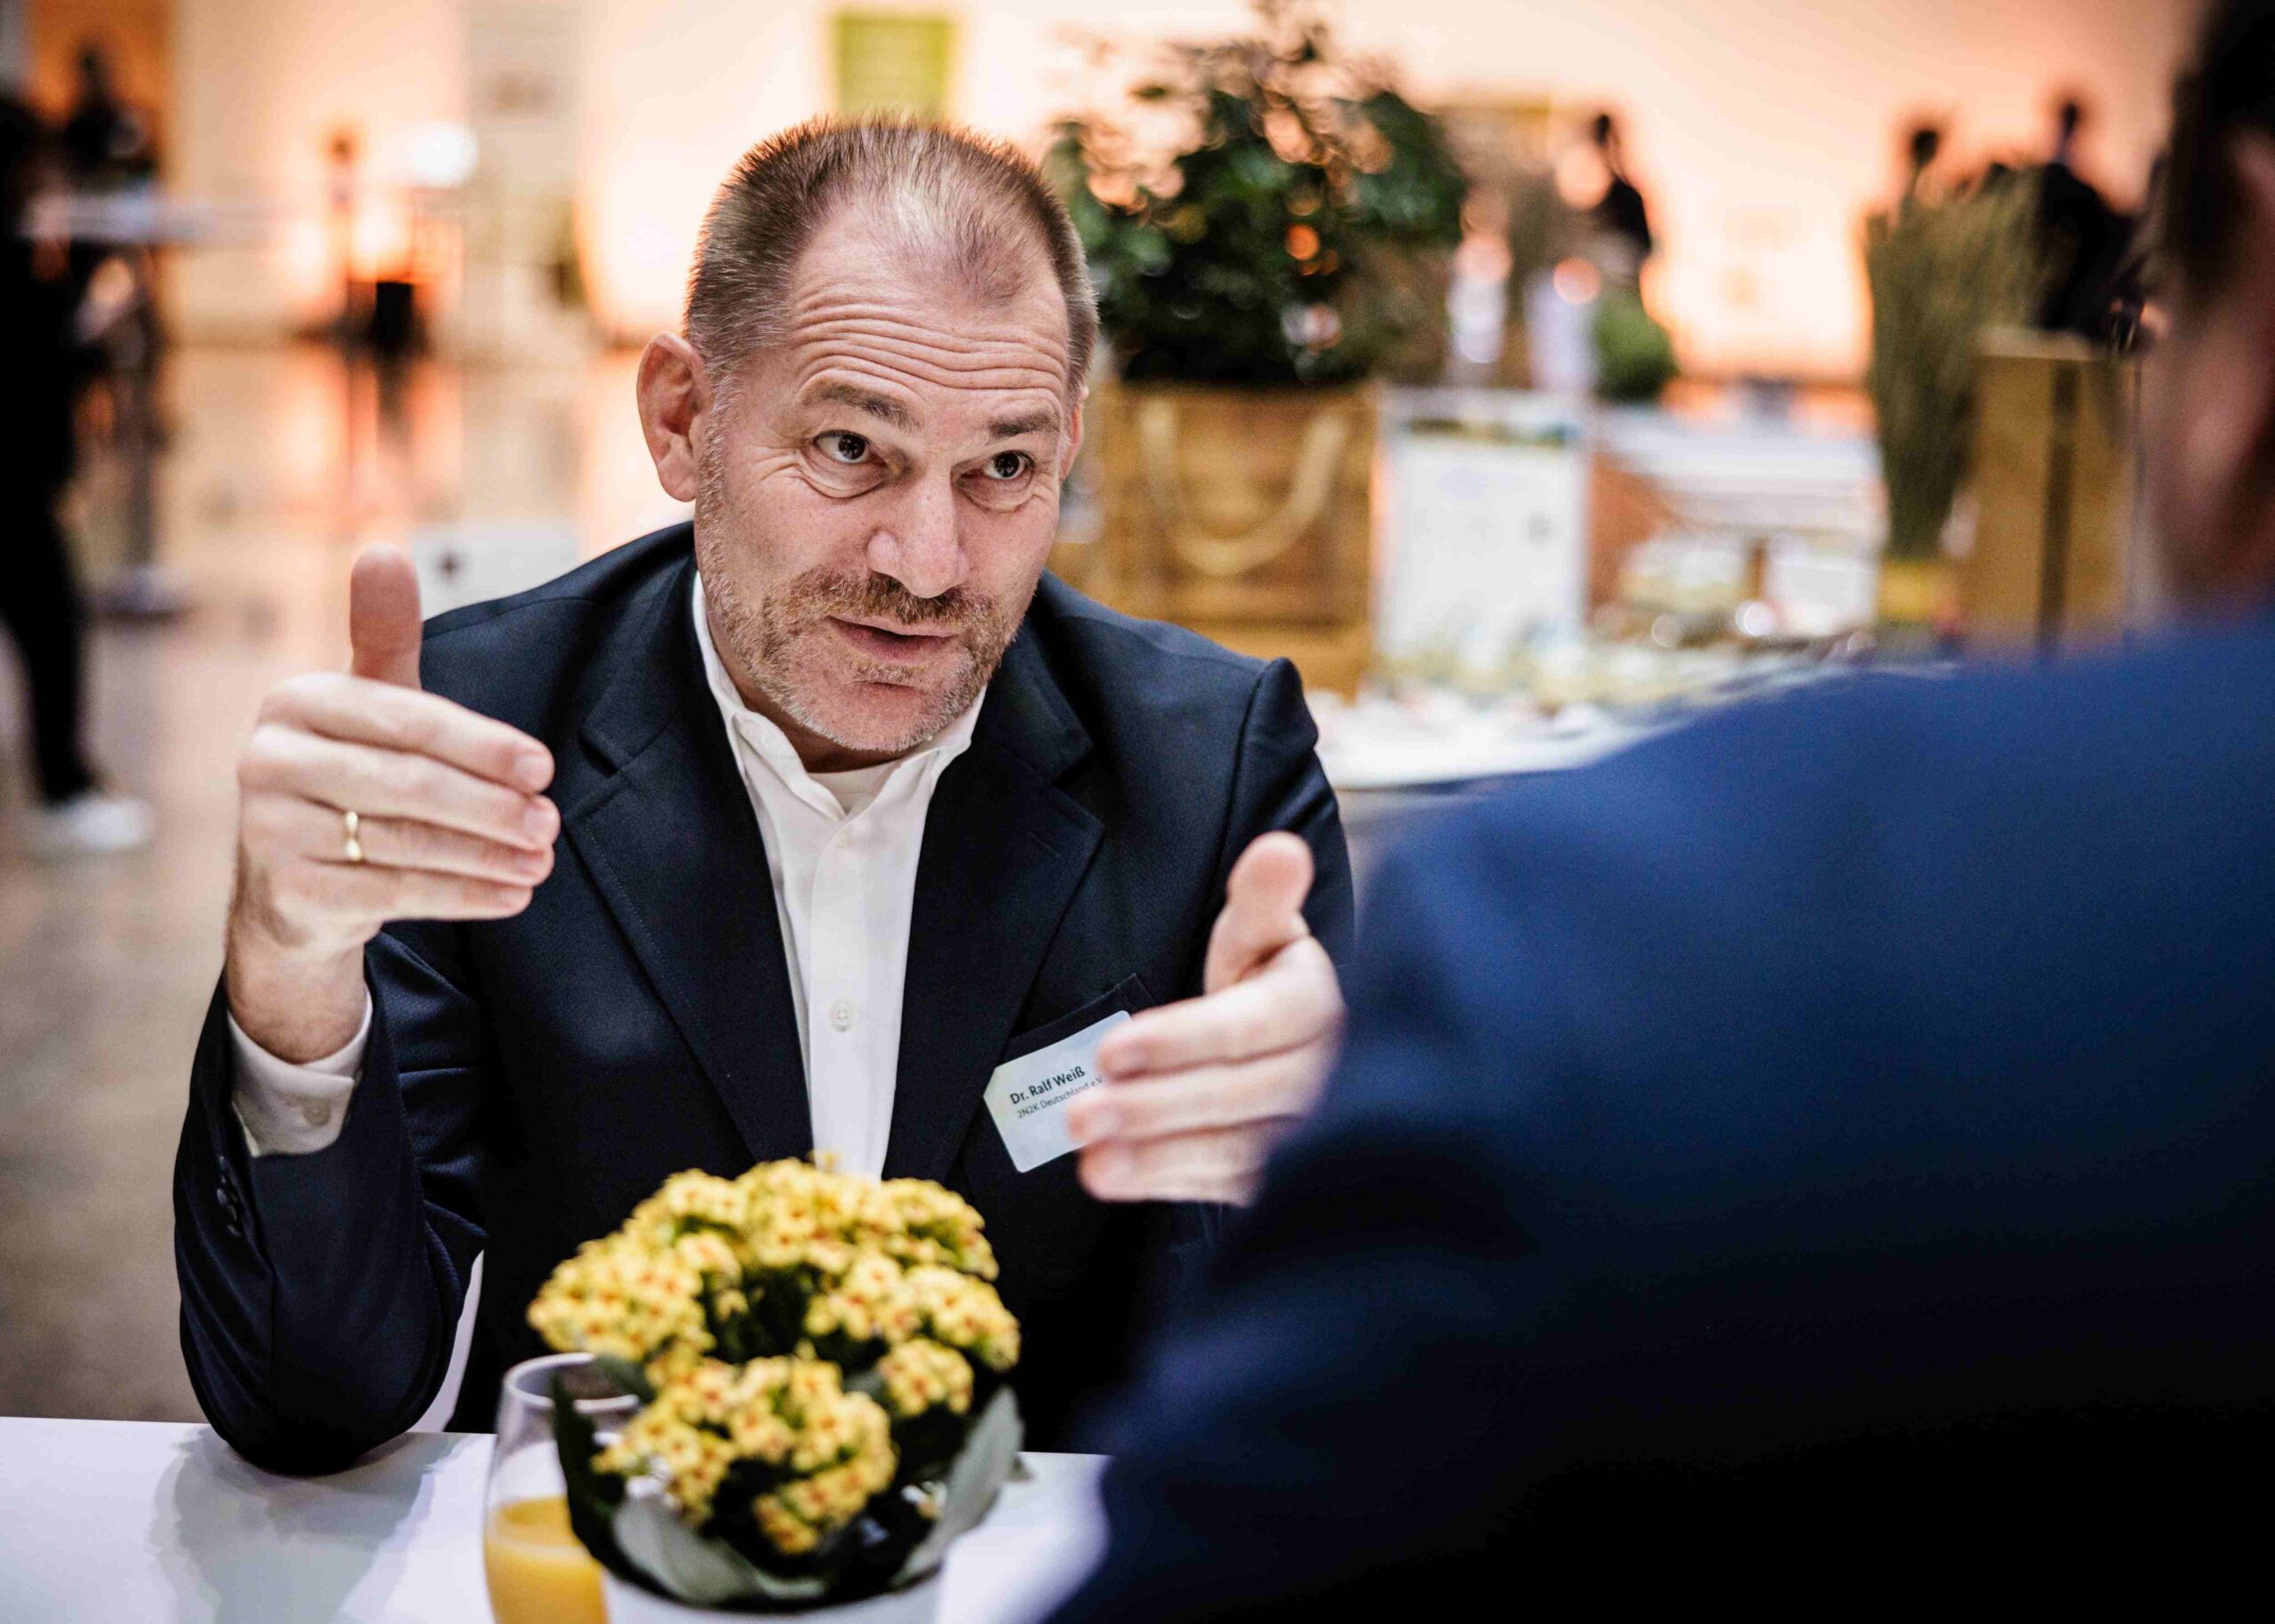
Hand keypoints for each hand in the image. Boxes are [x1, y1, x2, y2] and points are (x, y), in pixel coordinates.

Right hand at [225, 548, 557, 1061]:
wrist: (291, 887)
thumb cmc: (350, 778)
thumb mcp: (367, 706)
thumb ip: (384, 638)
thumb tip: (383, 552)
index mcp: (296, 701)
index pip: (406, 719)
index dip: (482, 745)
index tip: (543, 768)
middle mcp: (267, 760)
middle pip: (407, 783)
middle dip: (491, 806)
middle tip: (551, 823)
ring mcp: (268, 829)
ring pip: (405, 843)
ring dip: (487, 855)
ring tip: (543, 861)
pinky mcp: (288, 892)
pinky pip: (394, 893)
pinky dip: (464, 895)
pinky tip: (514, 894)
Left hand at [1068, 831, 1343, 1204]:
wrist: (1290, 1046)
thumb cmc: (1263, 980)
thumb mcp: (1259, 933)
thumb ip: (1261, 898)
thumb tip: (1281, 848)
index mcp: (1316, 1004)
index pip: (1250, 1027)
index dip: (1181, 1040)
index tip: (1112, 1051)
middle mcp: (1324, 1072)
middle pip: (1237, 1093)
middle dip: (1154, 1105)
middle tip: (1080, 1113)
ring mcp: (1308, 1131)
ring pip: (1231, 1147)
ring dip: (1154, 1154)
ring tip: (1088, 1157)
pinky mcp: (1283, 1172)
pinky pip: (1225, 1182)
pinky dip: (1165, 1179)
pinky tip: (1111, 1175)